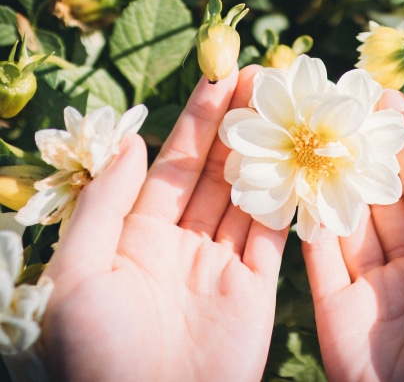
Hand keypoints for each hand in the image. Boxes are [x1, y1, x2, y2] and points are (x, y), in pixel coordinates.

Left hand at [40, 66, 287, 380]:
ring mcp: (222, 262)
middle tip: (264, 78)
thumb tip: (136, 143)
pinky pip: (274, 235)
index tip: (220, 75)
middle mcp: (182, 240)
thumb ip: (104, 204)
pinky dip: (287, 199)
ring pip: (249, 194)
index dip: (197, 118)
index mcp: (137, 233)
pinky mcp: (256, 286)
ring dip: (267, 152)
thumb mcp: (77, 273)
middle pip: (216, 170)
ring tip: (287, 107)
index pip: (174, 162)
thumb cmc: (99, 353)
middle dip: (238, 124)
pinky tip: (301, 161)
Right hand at [302, 90, 403, 381]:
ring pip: (348, 222)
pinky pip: (319, 259)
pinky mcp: (336, 307)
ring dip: (333, 180)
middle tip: (344, 108)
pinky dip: (307, 225)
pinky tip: (295, 185)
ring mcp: (370, 286)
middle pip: (383, 199)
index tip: (388, 103)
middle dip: (365, 154)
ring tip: (314, 135)